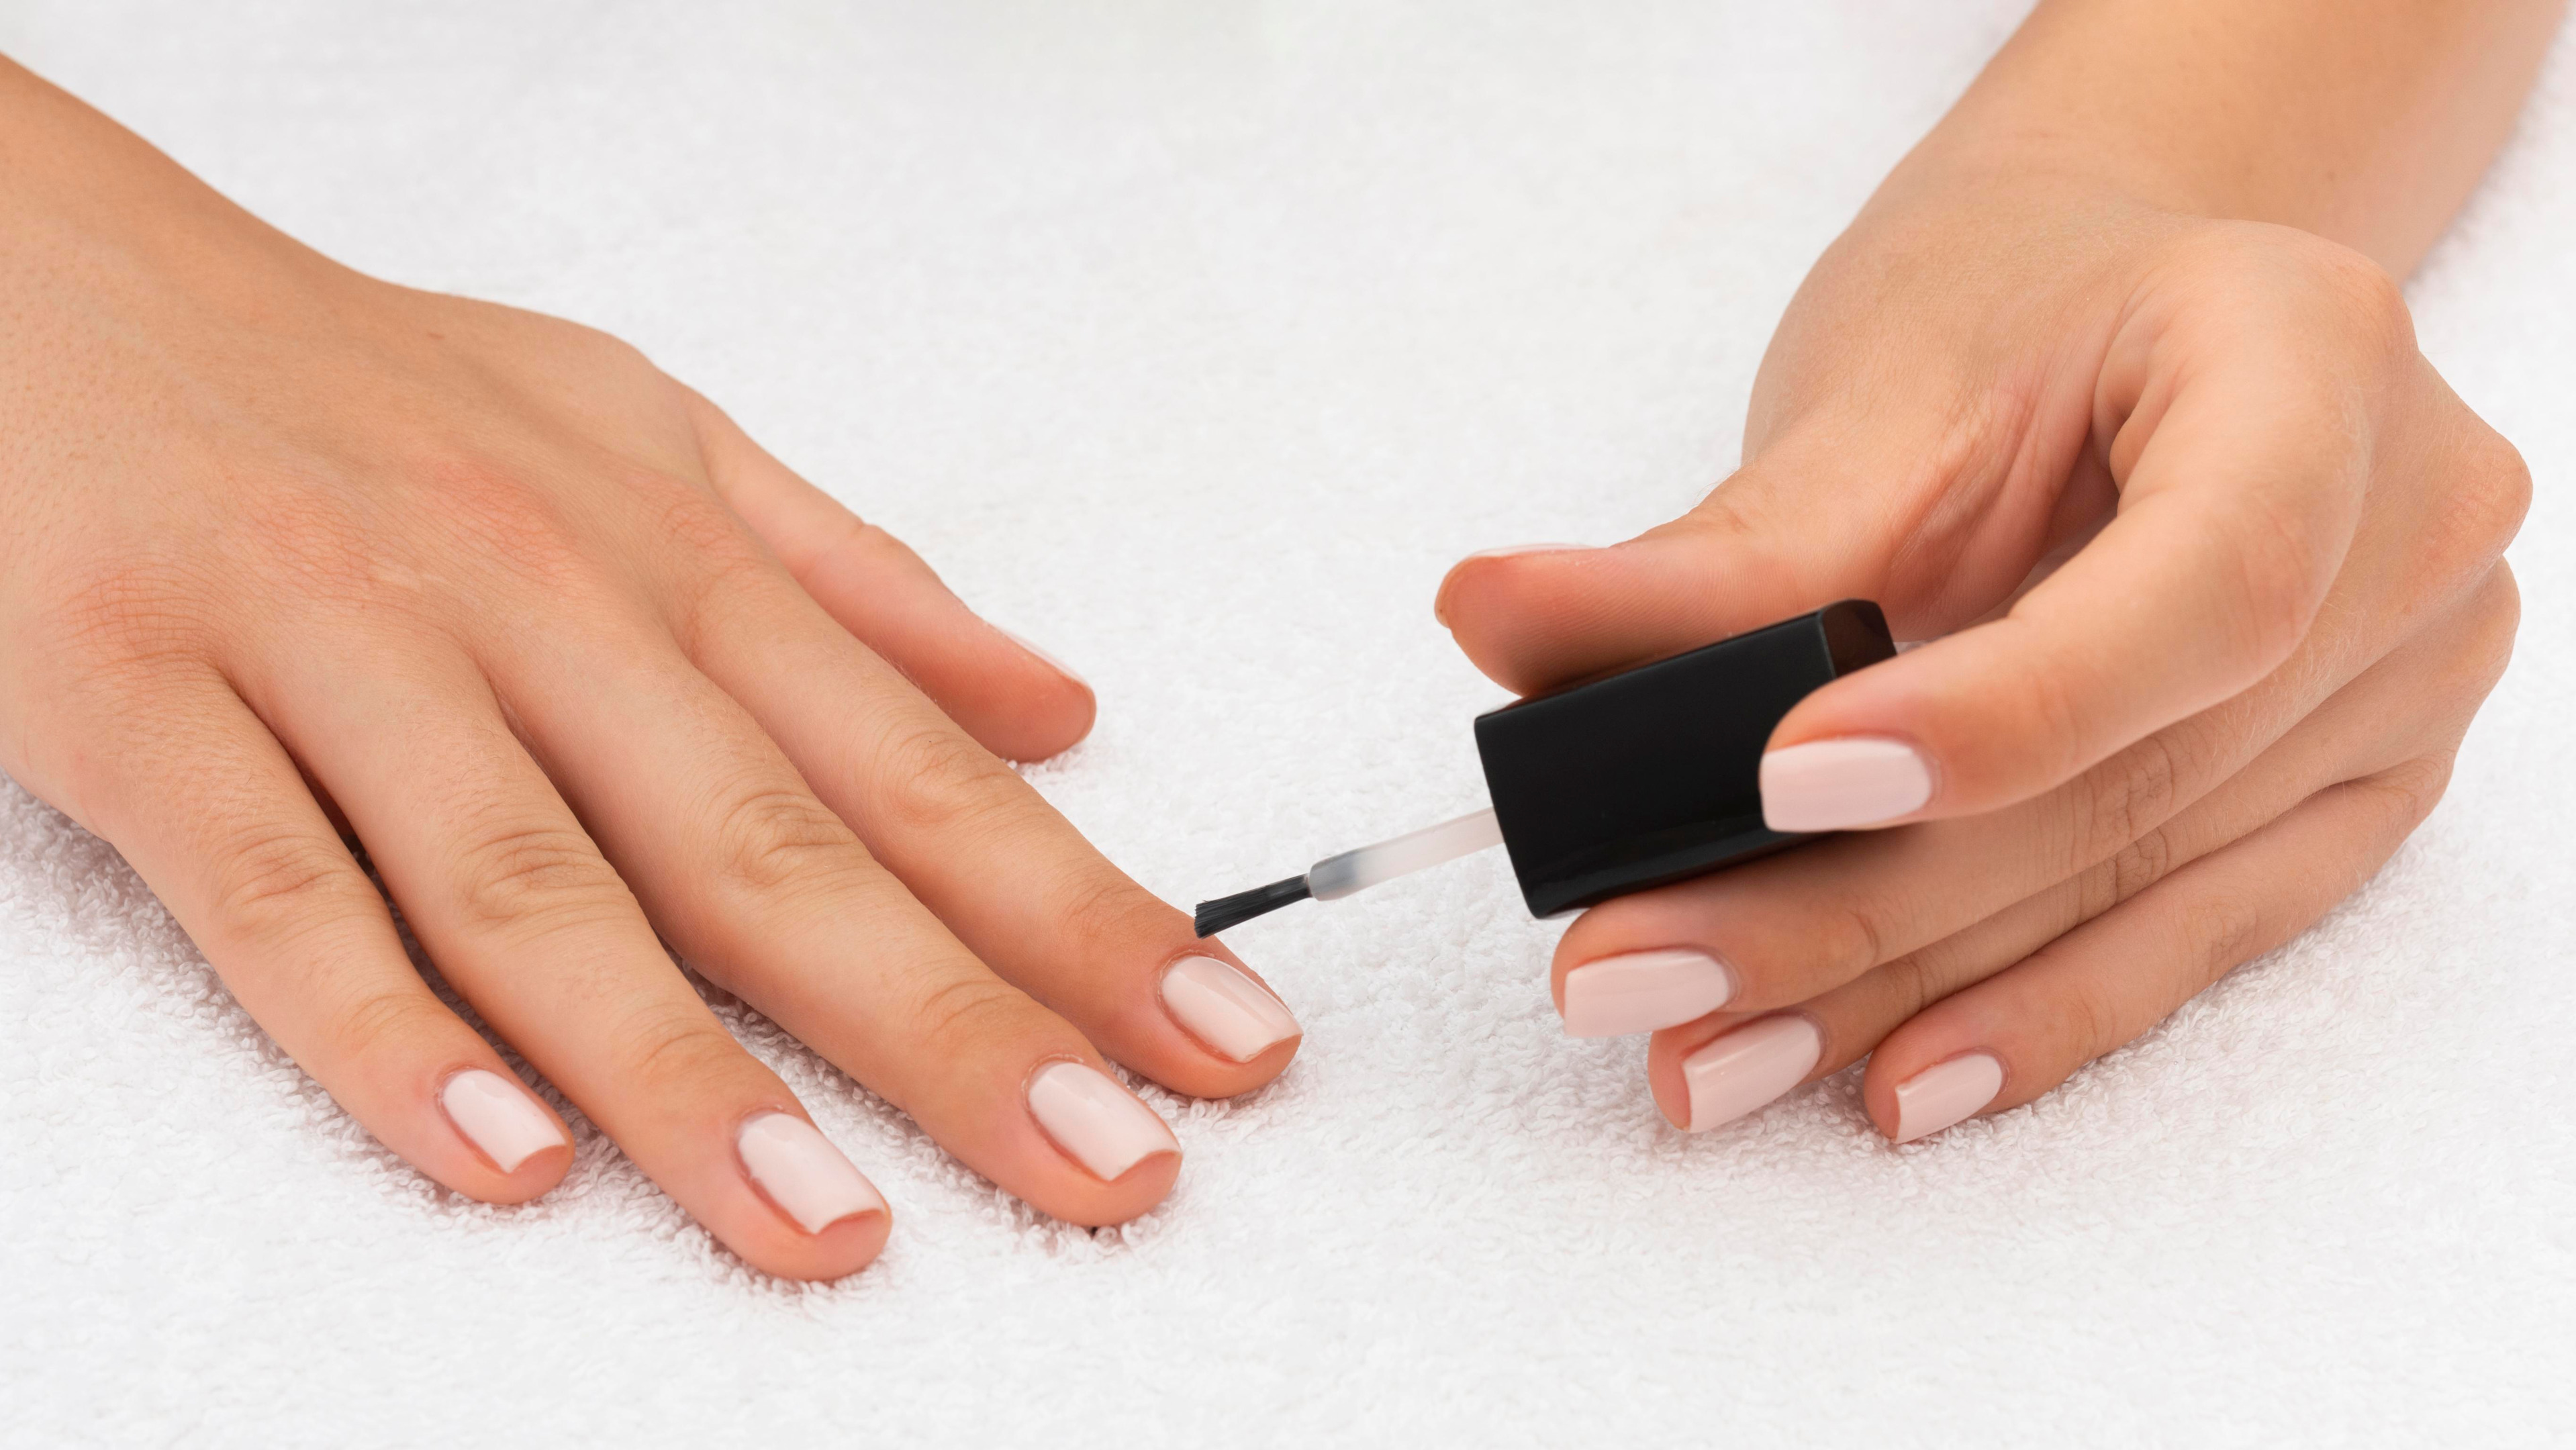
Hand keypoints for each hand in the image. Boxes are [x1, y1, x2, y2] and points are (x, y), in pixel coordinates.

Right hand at [0, 59, 1298, 1279]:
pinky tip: (503, 1163)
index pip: (924, 776)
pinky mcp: (143, 699)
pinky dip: (386, 1035)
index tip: (1223, 1044)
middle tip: (1115, 1164)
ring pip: (542, 890)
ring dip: (691, 1076)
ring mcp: (344, 654)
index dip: (1088, 918)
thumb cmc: (373, 384)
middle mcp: (542, 610)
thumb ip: (860, 588)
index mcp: (678, 563)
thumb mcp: (652, 438)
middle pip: (777, 850)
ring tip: (832, 1224)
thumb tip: (1061, 707)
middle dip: (959, 1024)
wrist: (52, 264)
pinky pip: (277, 893)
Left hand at [1435, 173, 2523, 1140]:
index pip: (2202, 581)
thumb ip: (1707, 553)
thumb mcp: (1871, 399)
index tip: (1775, 778)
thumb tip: (1488, 622)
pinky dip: (2019, 1014)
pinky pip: (2186, 938)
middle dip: (1853, 903)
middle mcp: (2410, 531)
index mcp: (2314, 358)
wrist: (2122, 319)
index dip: (1999, 709)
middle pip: (2127, 778)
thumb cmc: (2013, 314)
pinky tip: (1879, 1079)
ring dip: (1895, 993)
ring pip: (2129, 887)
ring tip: (1697, 1057)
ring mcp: (2403, 684)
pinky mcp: (2353, 797)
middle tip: (1634, 969)